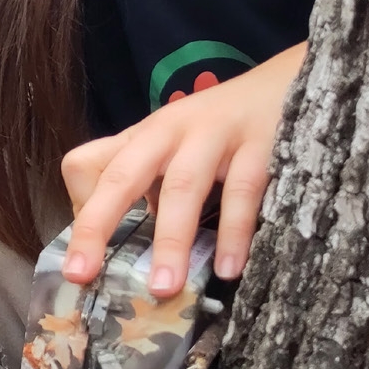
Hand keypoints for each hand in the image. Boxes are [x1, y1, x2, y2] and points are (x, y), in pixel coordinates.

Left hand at [59, 43, 304, 296]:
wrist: (288, 81)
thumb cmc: (219, 129)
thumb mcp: (169, 149)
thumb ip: (141, 188)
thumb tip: (116, 250)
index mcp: (141, 138)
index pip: (86, 164)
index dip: (80, 210)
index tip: (83, 260)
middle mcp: (169, 131)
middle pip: (121, 175)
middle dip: (96, 225)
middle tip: (82, 273)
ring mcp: (216, 133)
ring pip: (183, 185)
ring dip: (171, 239)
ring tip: (164, 287)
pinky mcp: (263, 141)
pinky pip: (245, 190)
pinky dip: (236, 232)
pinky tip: (230, 268)